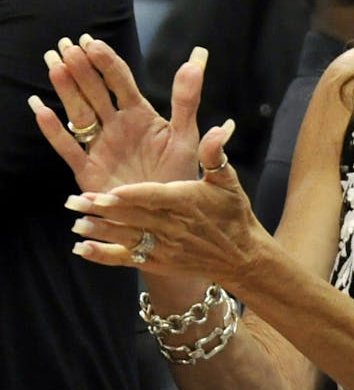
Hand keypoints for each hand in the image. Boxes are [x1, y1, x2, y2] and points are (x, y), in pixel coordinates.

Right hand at [32, 35, 207, 190]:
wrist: (167, 213)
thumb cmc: (178, 173)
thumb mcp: (186, 135)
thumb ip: (188, 98)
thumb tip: (198, 58)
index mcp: (140, 115)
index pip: (120, 82)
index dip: (106, 62)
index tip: (92, 42)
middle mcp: (116, 126)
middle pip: (95, 92)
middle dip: (82, 69)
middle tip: (67, 46)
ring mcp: (100, 146)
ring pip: (79, 112)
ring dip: (67, 90)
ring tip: (55, 65)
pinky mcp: (88, 169)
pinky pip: (68, 147)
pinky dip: (55, 130)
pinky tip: (42, 109)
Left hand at [67, 126, 263, 286]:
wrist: (241, 256)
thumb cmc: (233, 213)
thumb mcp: (228, 180)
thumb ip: (215, 153)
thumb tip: (220, 127)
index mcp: (187, 202)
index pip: (156, 198)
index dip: (132, 196)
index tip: (110, 191)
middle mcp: (173, 226)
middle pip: (134, 217)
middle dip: (104, 210)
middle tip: (77, 200)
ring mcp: (164, 247)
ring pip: (127, 238)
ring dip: (100, 231)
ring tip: (76, 224)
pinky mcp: (158, 262)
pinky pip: (126, 260)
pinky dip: (103, 256)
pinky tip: (82, 249)